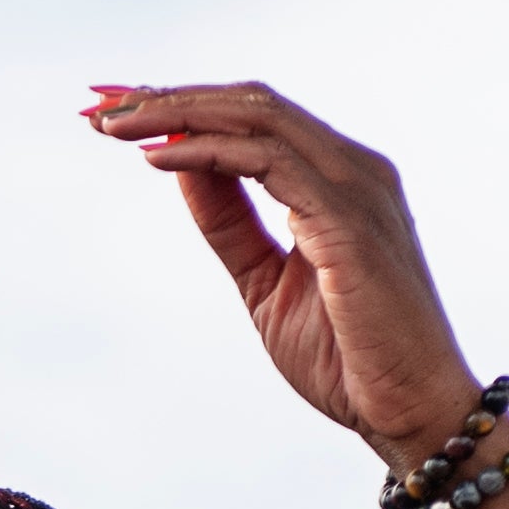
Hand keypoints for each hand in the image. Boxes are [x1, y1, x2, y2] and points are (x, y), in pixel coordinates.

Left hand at [87, 79, 484, 462]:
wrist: (410, 412)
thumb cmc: (348, 358)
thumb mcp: (264, 283)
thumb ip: (229, 225)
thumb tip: (179, 168)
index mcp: (338, 179)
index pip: (255, 118)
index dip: (185, 105)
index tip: (116, 109)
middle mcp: (352, 169)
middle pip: (252, 103)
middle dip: (169, 96)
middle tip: (98, 103)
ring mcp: (356, 188)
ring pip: (257, 118)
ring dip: (178, 114)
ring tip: (113, 124)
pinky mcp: (349, 220)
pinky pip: (267, 163)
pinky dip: (207, 154)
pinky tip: (157, 158)